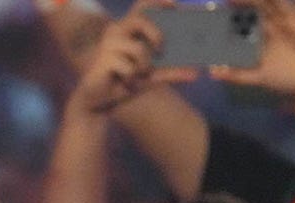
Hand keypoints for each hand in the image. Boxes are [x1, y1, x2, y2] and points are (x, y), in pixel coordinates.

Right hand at [68, 0, 196, 114]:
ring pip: (139, 50)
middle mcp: (116, 31)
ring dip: (143, 68)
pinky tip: (123, 83)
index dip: (158, 2)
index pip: (142, 6)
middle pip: (140, 20)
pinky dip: (132, 79)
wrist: (99, 101)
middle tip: (162, 50)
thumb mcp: (151, 76)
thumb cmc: (124, 82)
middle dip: (156, 34)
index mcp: (128, 29)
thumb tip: (195, 72)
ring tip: (135, 77)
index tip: (174, 4)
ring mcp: (108, 44)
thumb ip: (171, 72)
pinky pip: (130, 68)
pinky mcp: (104, 59)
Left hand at [209, 0, 294, 108]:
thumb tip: (212, 73)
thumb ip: (236, 74)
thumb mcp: (258, 77)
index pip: (247, 16)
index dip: (237, 6)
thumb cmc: (283, 78)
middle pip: (261, 5)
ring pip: (279, 3)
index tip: (225, 1)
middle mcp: (274, 24)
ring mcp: (290, 22)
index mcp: (261, 34)